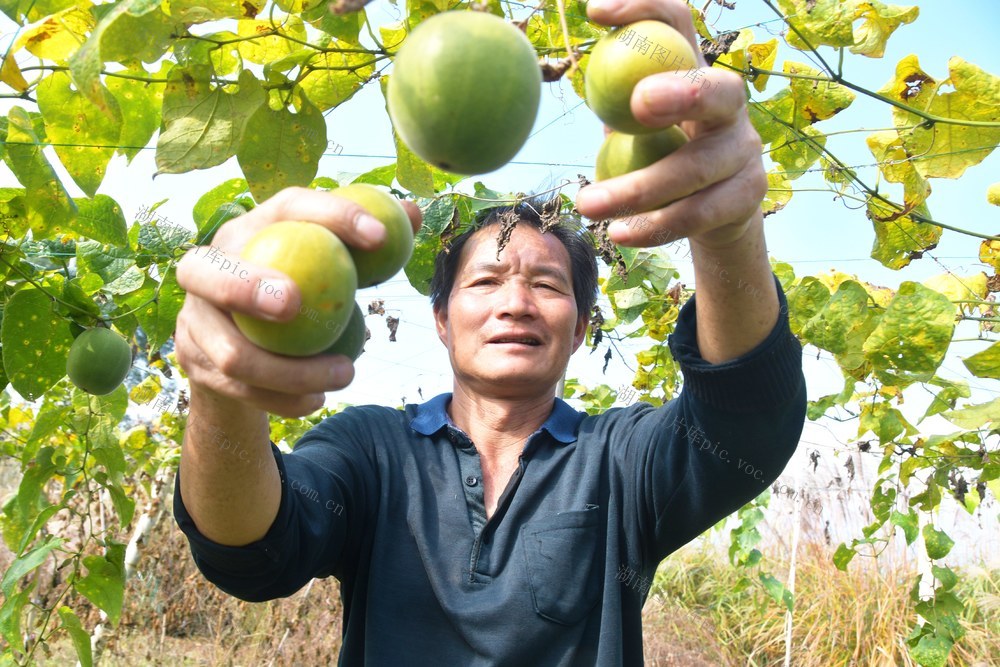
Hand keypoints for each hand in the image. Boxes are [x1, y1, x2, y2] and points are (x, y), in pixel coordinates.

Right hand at [174, 187, 422, 416]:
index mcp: (248, 229)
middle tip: (295, 304)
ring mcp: (193, 318)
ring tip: (347, 373)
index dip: (333, 215)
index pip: (288, 207)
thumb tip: (413, 215)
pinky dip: (284, 399)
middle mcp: (206, 266)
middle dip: (245, 287)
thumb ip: (366, 241)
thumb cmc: (297, 287)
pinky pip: (240, 390)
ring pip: (232, 353)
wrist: (237, 344)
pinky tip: (318, 398)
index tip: (380, 238)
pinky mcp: (193, 362)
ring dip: (292, 372)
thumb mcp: (328, 263)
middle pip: (209, 272)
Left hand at [575, 0, 767, 250]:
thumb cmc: (661, 154)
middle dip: (679, 92)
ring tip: (588, 205)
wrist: (716, 210)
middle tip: (635, 104)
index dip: (644, 8)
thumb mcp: (638, 123)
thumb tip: (553, 76)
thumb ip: (612, 98)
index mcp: (696, 72)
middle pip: (715, 90)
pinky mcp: (748, 196)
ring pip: (694, 169)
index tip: (594, 13)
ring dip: (637, 190)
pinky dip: (654, 226)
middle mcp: (731, 104)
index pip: (678, 22)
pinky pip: (697, 214)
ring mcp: (745, 150)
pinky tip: (619, 235)